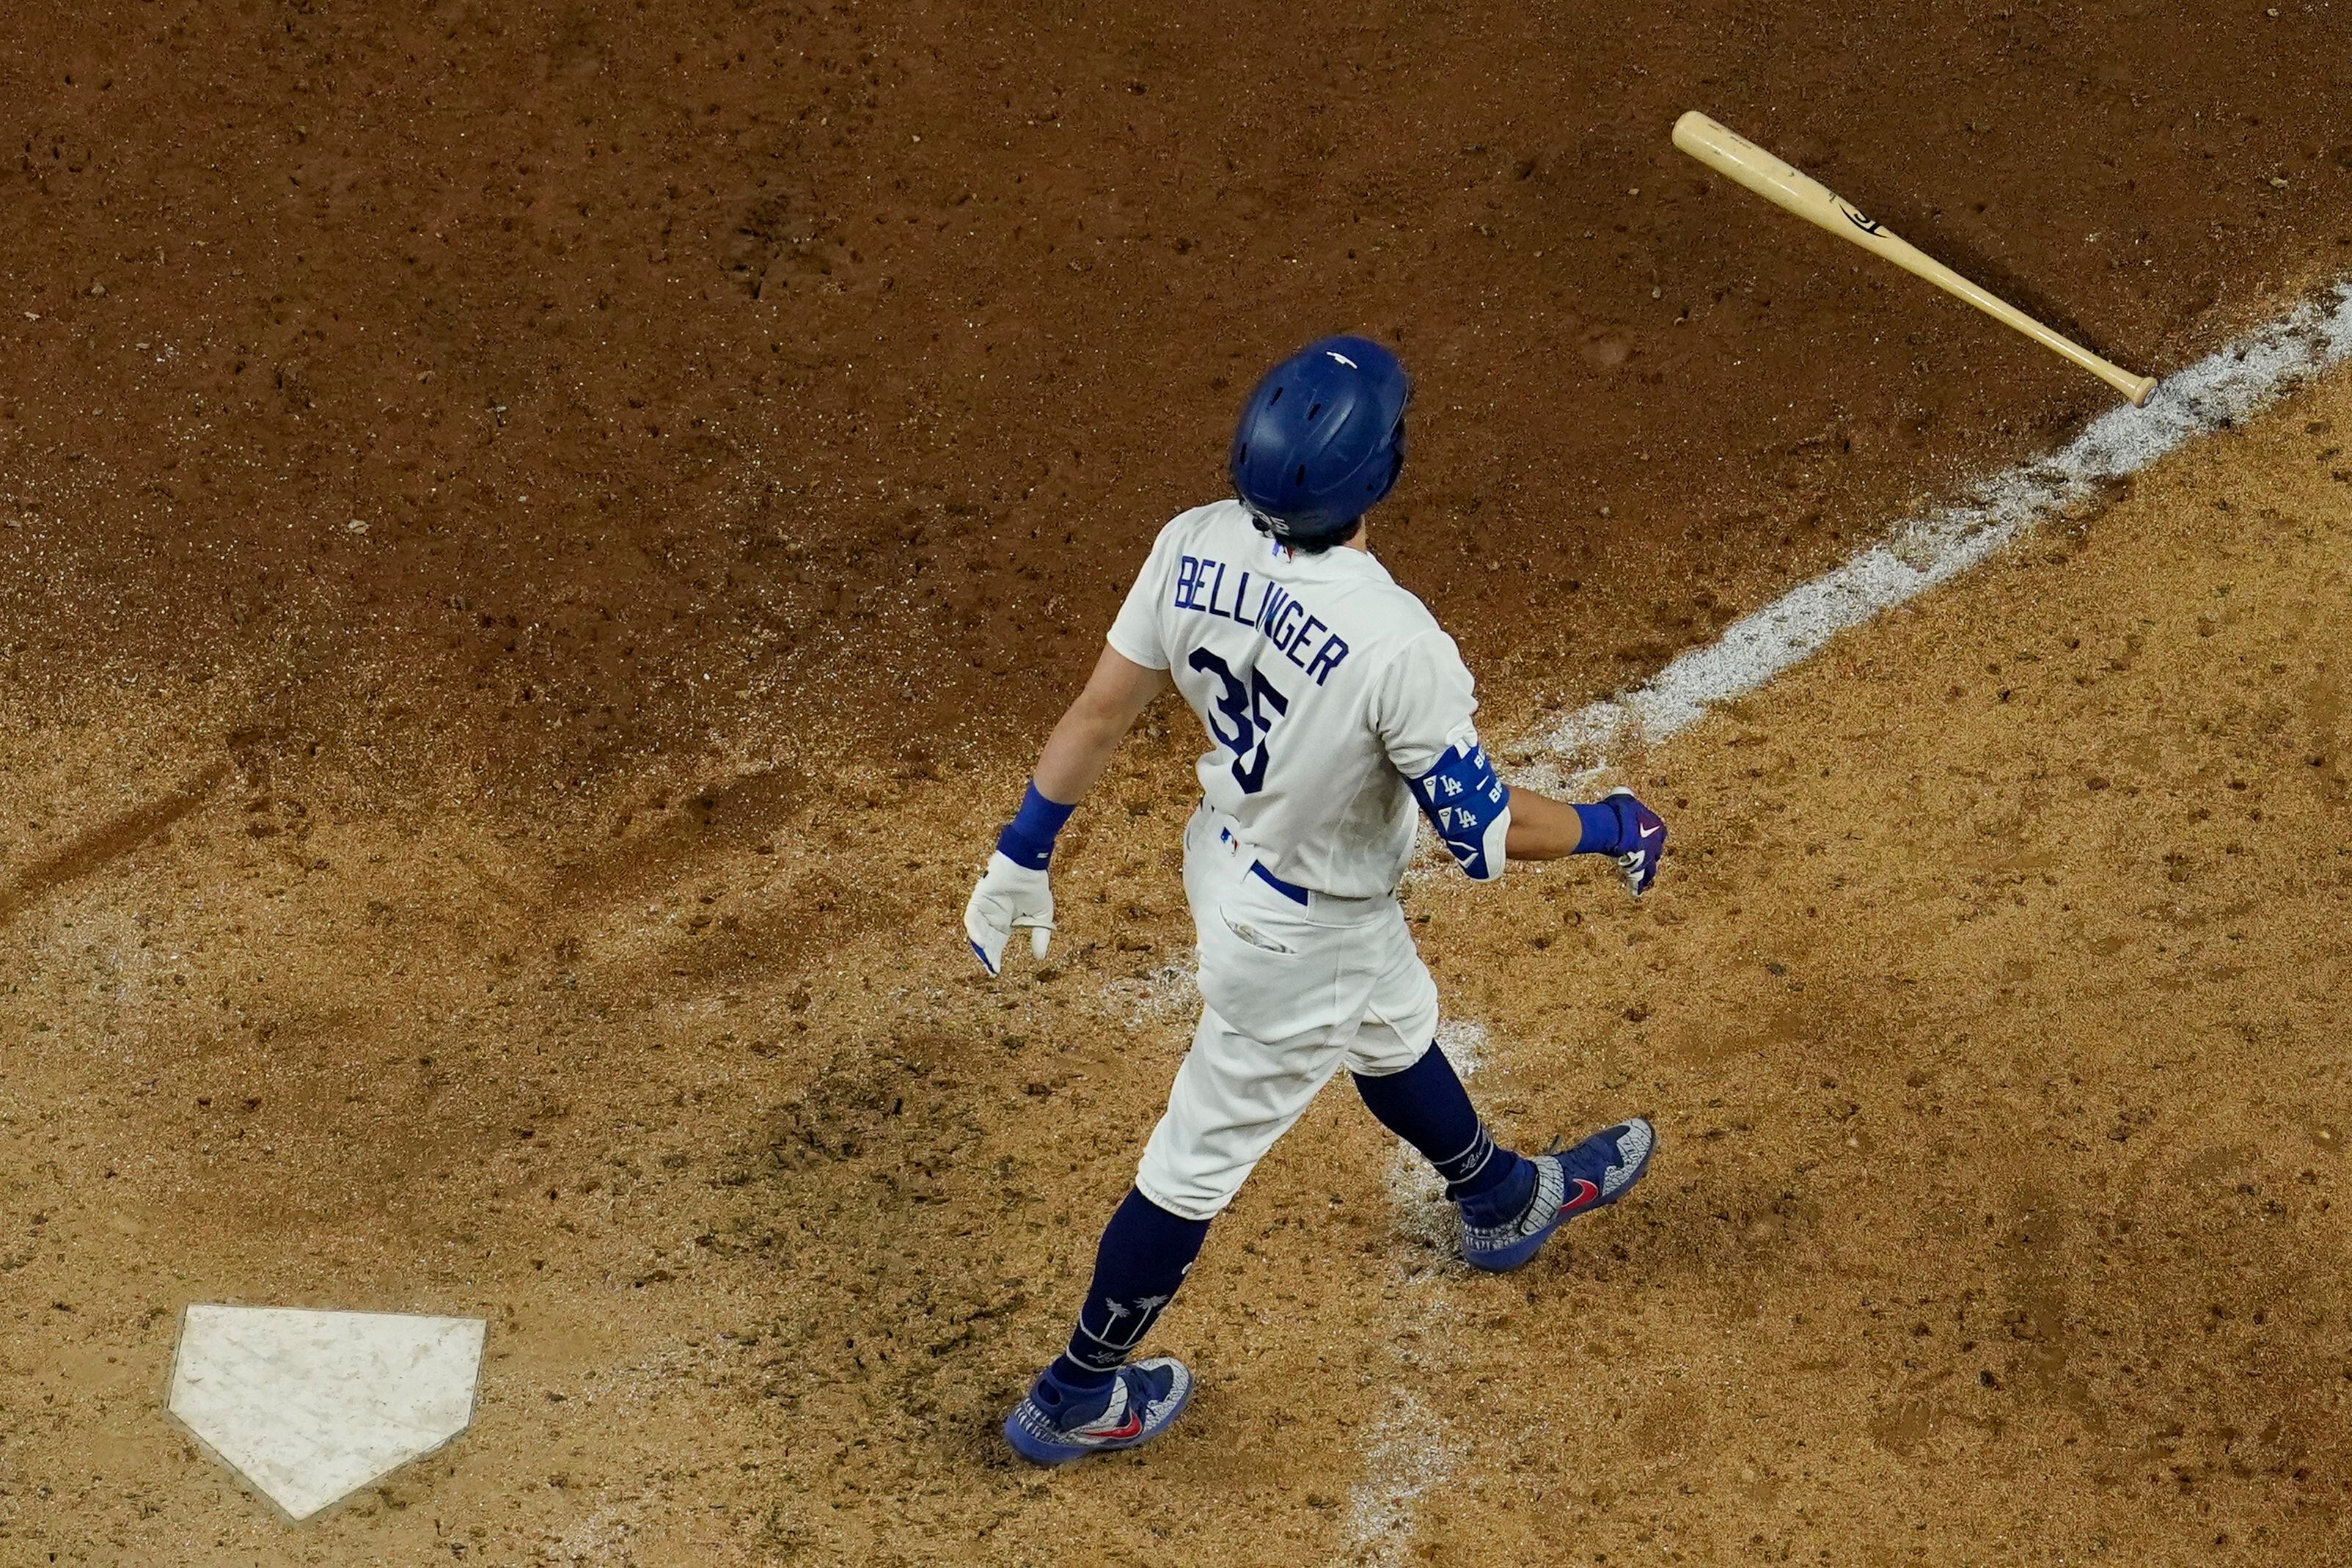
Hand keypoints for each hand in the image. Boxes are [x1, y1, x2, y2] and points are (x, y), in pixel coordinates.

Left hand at [963, 851, 1054, 974]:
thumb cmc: (1035, 885)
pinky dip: (974, 929)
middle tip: (990, 970)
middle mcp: (992, 916)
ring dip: (979, 945)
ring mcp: (984, 907)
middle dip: (987, 956)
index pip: (996, 943)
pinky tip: (981, 941)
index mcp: (1005, 921)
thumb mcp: (1041, 916)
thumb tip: (1039, 957)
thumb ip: (1040, 936)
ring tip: (985, 959)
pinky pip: (971, 917)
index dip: (995, 957)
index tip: (996, 972)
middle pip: (985, 940)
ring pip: (976, 931)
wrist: (1029, 863)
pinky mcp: (978, 898)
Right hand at [1600, 787, 1666, 894]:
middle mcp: (1657, 843)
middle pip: (1655, 852)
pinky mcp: (1639, 869)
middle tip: (1641, 858)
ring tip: (1642, 879)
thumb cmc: (1618, 811)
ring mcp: (1649, 857)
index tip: (1645, 840)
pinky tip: (1634, 893)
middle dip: (1649, 855)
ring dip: (1646, 873)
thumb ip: (1626, 799)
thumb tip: (1622, 794)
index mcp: (1658, 826)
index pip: (1659, 834)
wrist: (1614, 826)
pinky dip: (1636, 886)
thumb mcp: (1623, 798)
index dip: (1652, 838)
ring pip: (1650, 869)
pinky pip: (1638, 880)